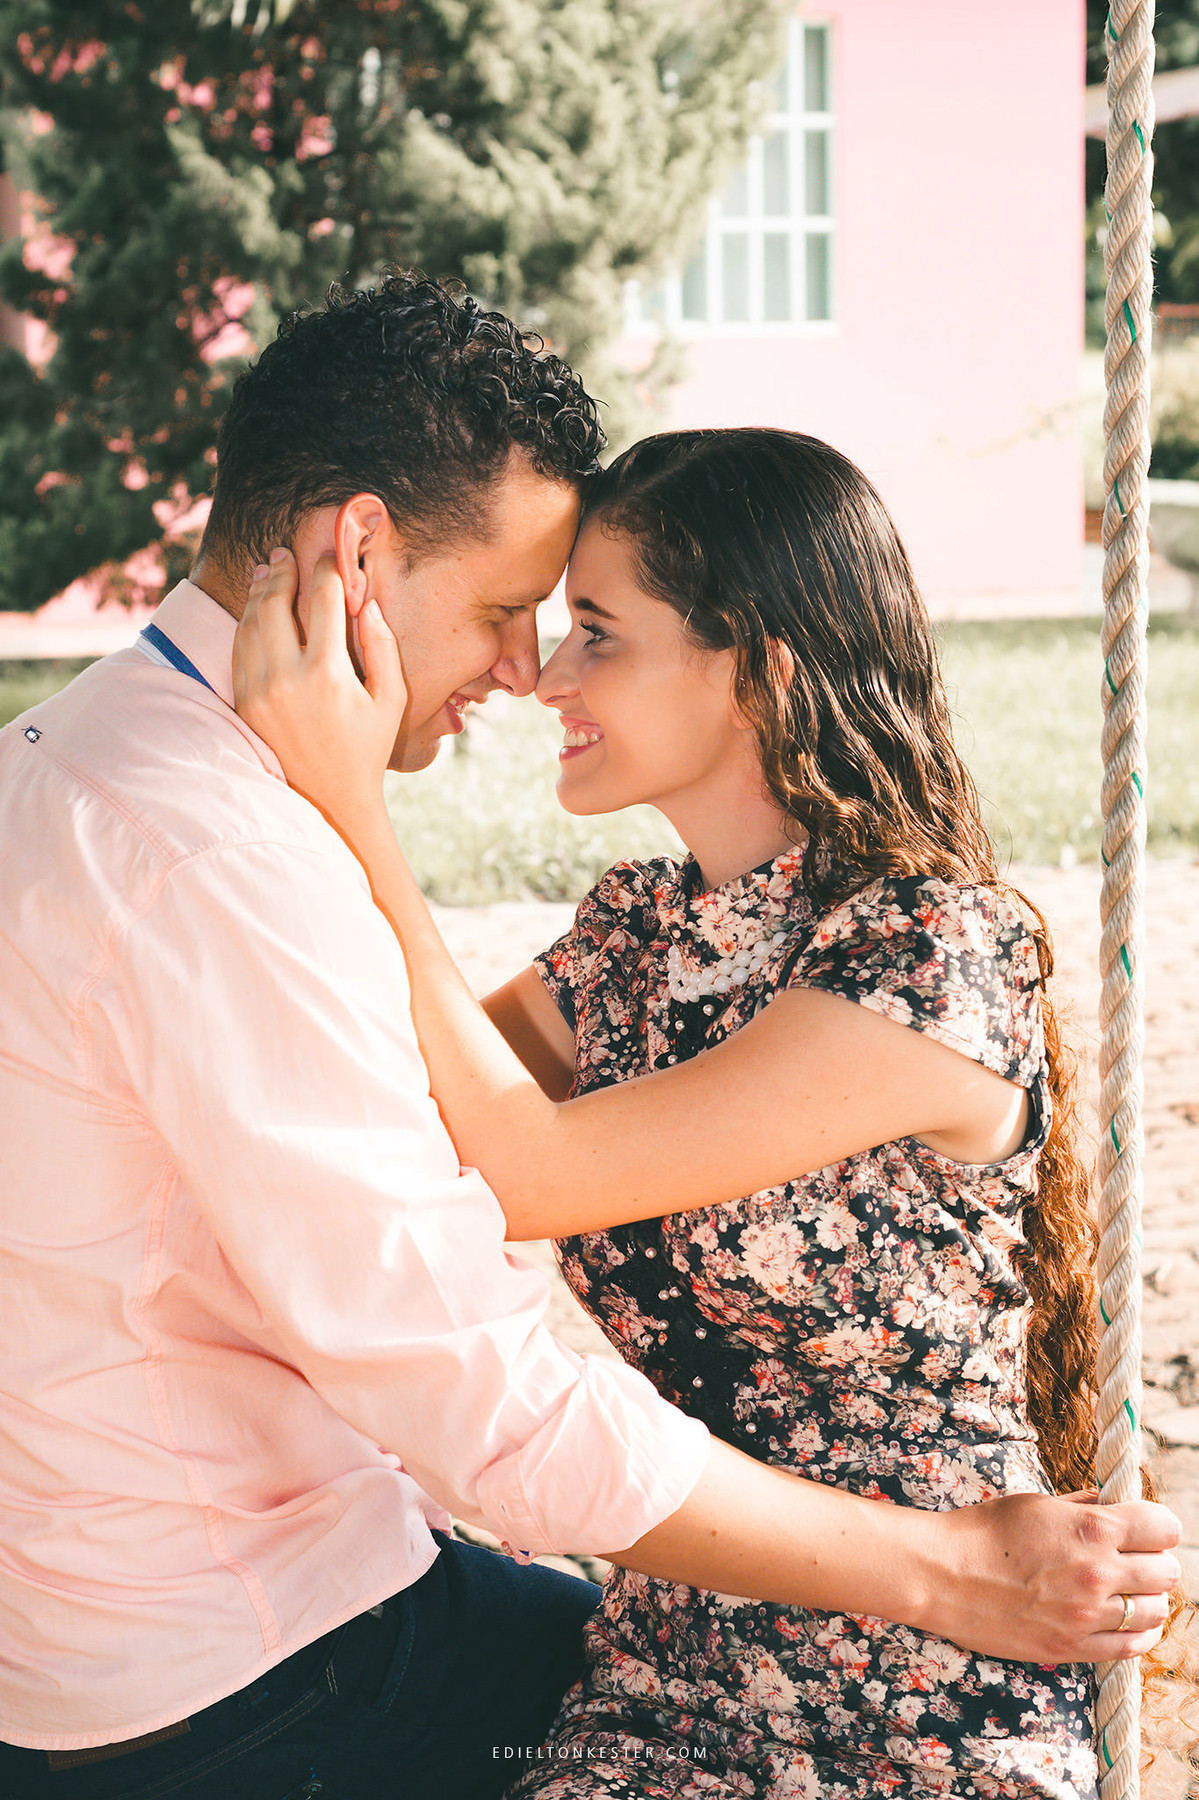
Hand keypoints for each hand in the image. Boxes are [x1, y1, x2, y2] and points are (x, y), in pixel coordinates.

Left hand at [233, 548, 405, 832]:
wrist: (329, 799)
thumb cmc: (367, 748)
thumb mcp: (390, 700)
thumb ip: (383, 648)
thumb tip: (369, 604)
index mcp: (327, 673)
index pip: (322, 600)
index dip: (326, 571)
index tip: (331, 557)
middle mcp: (285, 677)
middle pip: (274, 603)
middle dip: (280, 572)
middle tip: (284, 554)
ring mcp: (258, 690)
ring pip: (249, 623)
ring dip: (258, 593)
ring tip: (266, 573)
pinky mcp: (243, 703)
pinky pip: (239, 650)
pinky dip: (247, 624)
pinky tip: (256, 611)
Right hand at [922, 1490, 1181, 1663]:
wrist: (942, 1575)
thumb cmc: (984, 1531)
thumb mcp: (1037, 1504)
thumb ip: (1083, 1507)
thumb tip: (1113, 1505)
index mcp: (1092, 1529)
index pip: (1163, 1527)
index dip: (1158, 1526)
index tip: (1148, 1529)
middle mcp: (1099, 1572)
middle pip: (1166, 1572)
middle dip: (1154, 1562)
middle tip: (1136, 1560)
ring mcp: (1087, 1614)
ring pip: (1155, 1612)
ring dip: (1147, 1599)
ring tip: (1129, 1593)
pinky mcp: (1072, 1647)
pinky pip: (1131, 1647)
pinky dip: (1138, 1634)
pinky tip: (1128, 1623)